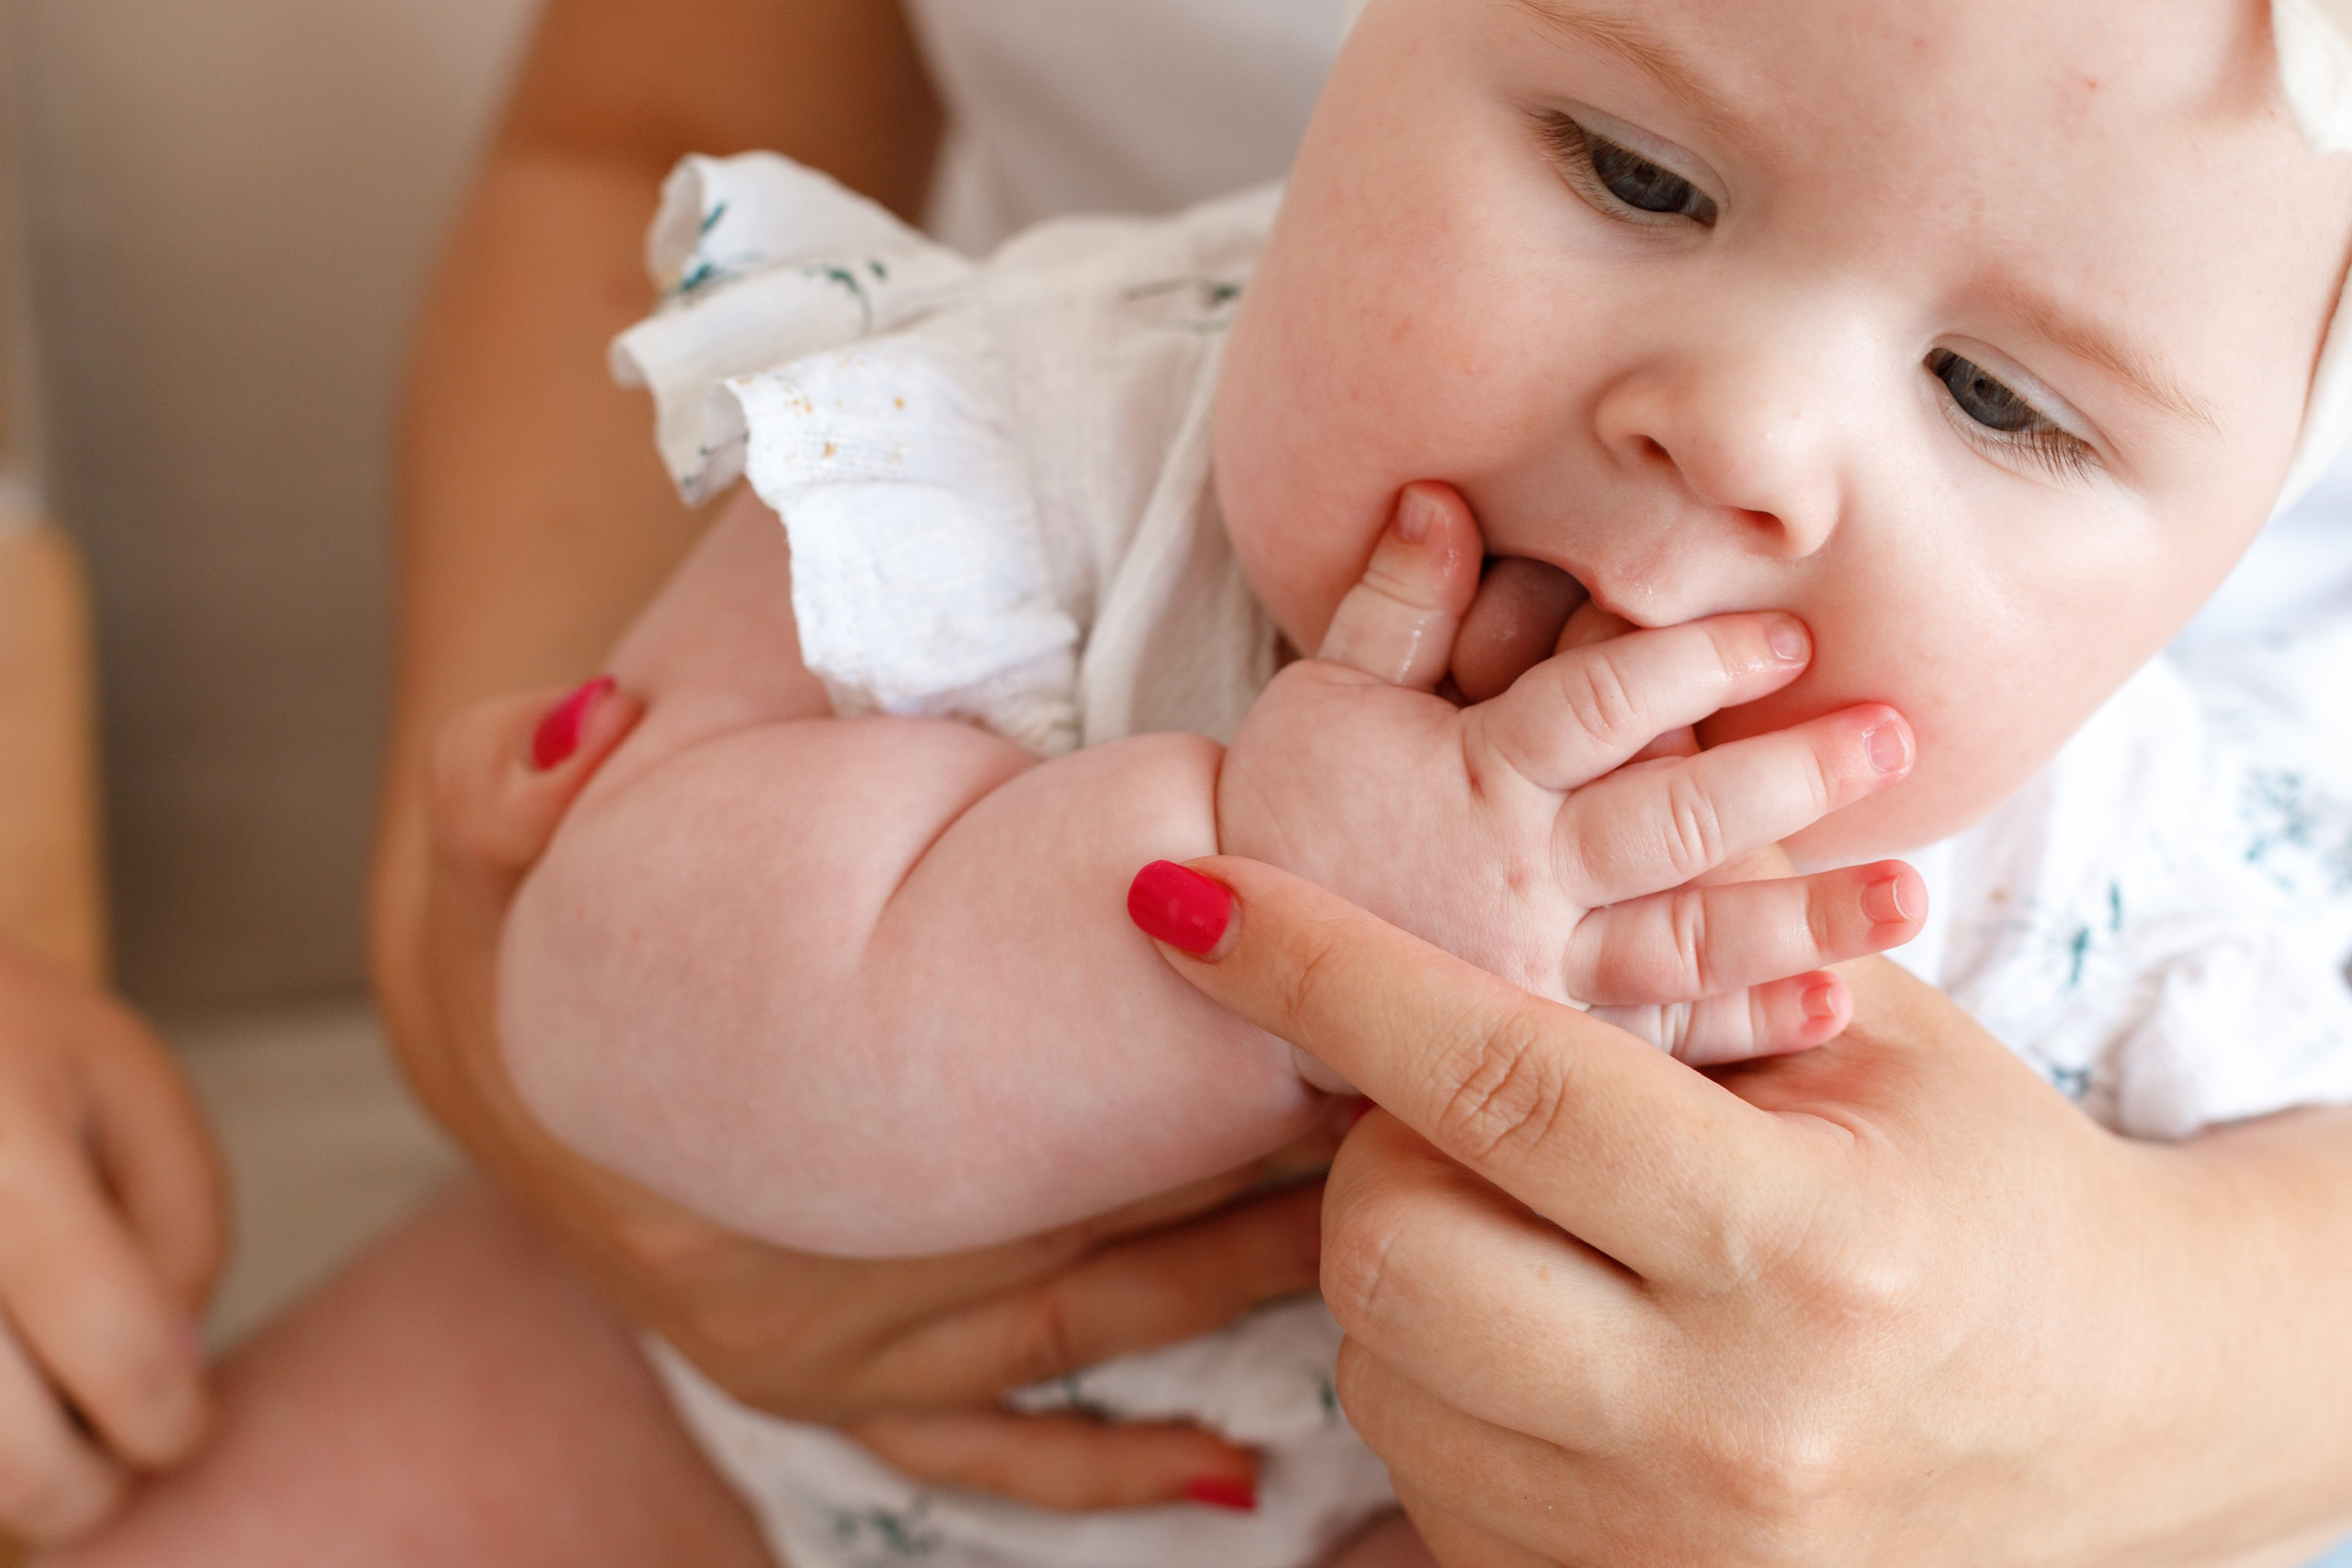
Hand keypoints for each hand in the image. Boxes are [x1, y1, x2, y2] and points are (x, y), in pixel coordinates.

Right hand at [0, 942, 223, 1542]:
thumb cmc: (10, 1042)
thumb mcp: (133, 1093)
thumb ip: (182, 1231)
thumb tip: (168, 1374)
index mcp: (1, 1156)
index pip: (118, 1352)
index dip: (172, 1421)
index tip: (183, 1422)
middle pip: (9, 1458)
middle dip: (84, 1491)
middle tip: (112, 1458)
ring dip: (4, 1482)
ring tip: (41, 1419)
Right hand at [384, 680, 1333, 1510]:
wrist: (505, 1055)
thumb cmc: (530, 947)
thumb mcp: (484, 843)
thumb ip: (503, 777)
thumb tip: (584, 724)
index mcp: (752, 1139)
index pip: (995, 1098)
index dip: (1160, 1063)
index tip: (1300, 1016)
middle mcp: (808, 1275)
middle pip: (1077, 1221)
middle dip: (1240, 1172)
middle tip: (1388, 1113)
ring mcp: (830, 1353)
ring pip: (1076, 1337)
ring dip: (1228, 1295)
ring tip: (1375, 1238)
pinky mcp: (834, 1395)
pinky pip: (989, 1455)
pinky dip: (1100, 1467)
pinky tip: (1228, 1472)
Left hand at [1139, 858, 2351, 1565]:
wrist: (2121, 1407)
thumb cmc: (1989, 1187)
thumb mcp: (1878, 1037)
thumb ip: (1686, 940)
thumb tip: (1468, 822)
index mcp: (1801, 1245)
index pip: (1499, 1082)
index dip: (1324, 973)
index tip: (1191, 898)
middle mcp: (1723, 1420)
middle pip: (1391, 1246)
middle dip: (1377, 1144)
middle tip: (1466, 1106)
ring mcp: (1662, 1543)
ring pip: (1376, 1365)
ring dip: (1403, 1257)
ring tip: (1529, 1216)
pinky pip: (1417, 1470)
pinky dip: (1437, 1372)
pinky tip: (1546, 1325)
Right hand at [1219, 484, 1925, 1062]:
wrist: (1226, 970)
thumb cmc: (1283, 812)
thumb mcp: (1321, 693)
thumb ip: (1394, 604)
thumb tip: (1439, 494)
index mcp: (1471, 774)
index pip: (1597, 707)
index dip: (1692, 667)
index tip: (1787, 639)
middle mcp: (1517, 875)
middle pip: (1672, 821)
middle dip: (1789, 779)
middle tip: (1894, 738)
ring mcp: (1536, 971)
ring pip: (1688, 941)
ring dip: (1802, 917)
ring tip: (1909, 897)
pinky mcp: (1544, 1046)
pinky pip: (1654, 1040)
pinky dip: (1741, 1029)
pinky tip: (1831, 1006)